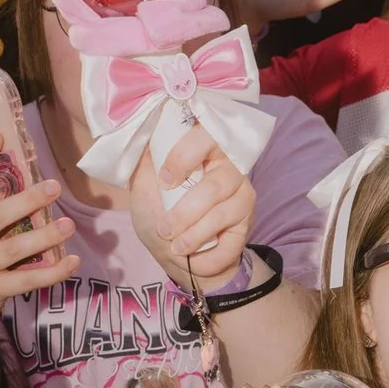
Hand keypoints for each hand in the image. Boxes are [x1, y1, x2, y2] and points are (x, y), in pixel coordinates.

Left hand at [124, 126, 255, 291]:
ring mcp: (241, 192)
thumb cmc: (159, 213)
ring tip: (174, 245)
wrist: (175, 252)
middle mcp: (228, 165)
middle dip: (186, 210)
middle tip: (164, 228)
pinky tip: (189, 252)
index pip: (205, 135)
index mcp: (202, 149)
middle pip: (216, 181)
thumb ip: (145, 162)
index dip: (185, 156)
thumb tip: (143, 135)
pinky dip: (203, 247)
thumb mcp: (143, 186)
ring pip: (220, 209)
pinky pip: (227, 234)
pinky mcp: (246, 218)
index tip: (164, 181)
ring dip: (192, 232)